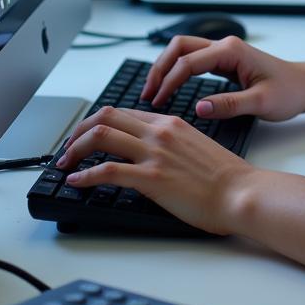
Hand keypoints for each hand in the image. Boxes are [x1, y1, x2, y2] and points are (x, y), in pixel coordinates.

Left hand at [56, 106, 251, 234]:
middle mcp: (159, 131)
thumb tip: (151, 154)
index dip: (98, 123)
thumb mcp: (195, 146)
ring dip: (75, 149)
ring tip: (64, 164)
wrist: (239, 192)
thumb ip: (171, 143)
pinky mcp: (152, 178)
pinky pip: (108, 170)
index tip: (86, 137)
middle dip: (79, 130)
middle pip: (106, 117)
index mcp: (171, 122)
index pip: (124, 112)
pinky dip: (85, 175)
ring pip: (102, 136)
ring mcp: (154, 153)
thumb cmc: (224, 176)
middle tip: (67, 147)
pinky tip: (75, 183)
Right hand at [141, 35, 304, 120]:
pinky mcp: (225, 63)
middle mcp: (225, 47)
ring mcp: (224, 53)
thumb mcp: (261, 103)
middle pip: (179, 47)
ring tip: (152, 93)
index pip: (188, 61)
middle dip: (159, 68)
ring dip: (165, 68)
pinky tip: (169, 89)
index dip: (169, 81)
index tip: (157, 102)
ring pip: (184, 51)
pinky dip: (176, 72)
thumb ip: (229, 104)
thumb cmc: (289, 92)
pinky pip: (193, 61)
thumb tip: (198, 108)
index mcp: (231, 51)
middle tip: (146, 95)